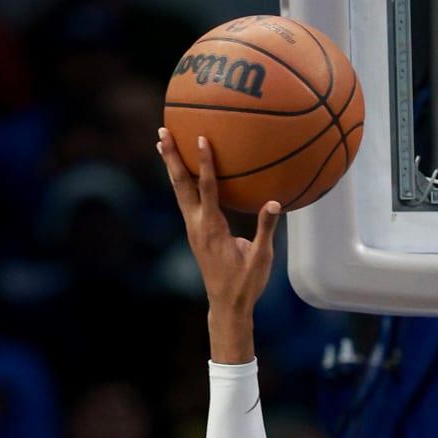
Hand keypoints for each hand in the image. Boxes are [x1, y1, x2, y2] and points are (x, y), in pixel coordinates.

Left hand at [157, 126, 281, 339]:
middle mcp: (197, 225)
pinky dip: (181, 180)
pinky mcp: (195, 232)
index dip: (205, 163)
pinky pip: (186, 199)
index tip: (201, 139)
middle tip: (163, 131)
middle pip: (181, 184)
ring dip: (171, 165)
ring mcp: (193, 228)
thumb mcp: (260, 259)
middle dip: (172, 157)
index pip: (207, 188)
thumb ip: (265, 229)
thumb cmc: (245, 284)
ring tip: (162, 142)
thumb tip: (274, 203)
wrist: (226, 306)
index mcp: (212, 229)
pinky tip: (180, 170)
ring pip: (179, 190)